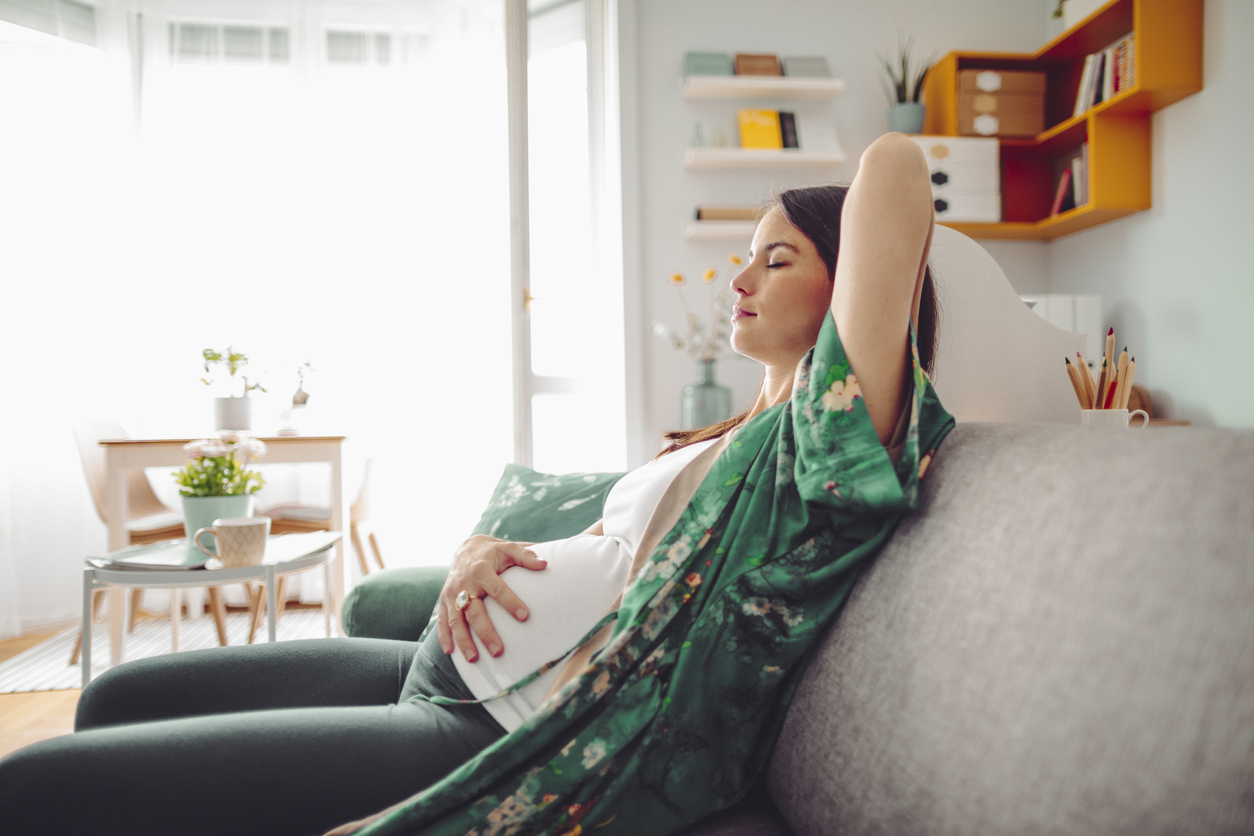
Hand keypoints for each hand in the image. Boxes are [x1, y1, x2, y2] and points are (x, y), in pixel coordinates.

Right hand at [437, 535, 545, 661]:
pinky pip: (442, 620)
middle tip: (498, 651)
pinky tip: (451, 652)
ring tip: (474, 659)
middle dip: (485, 632)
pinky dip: (444, 636)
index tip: (525, 616)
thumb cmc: (493, 552)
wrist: (465, 549)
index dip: (510, 602)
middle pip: (474, 611)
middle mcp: (465, 583)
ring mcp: (452, 594)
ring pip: (456, 620)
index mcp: (482, 569)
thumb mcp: (508, 548)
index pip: (497, 589)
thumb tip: (545, 564)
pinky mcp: (444, 601)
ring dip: (463, 640)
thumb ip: (525, 555)